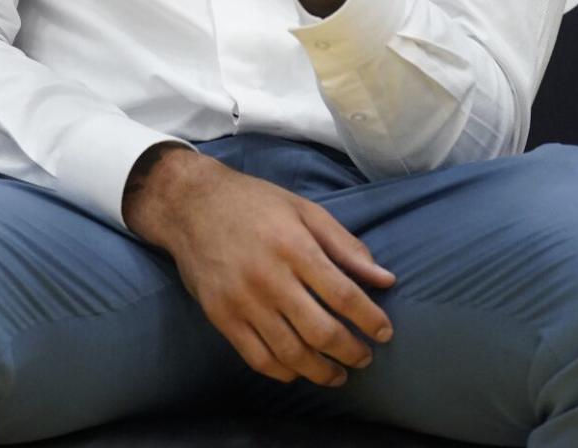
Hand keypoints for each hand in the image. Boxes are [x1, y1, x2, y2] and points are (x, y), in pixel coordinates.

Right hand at [125, 148, 395, 387]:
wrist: (192, 205)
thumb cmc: (255, 203)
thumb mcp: (304, 210)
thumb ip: (346, 245)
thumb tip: (385, 279)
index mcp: (295, 246)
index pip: (343, 295)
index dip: (370, 319)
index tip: (385, 332)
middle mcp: (270, 278)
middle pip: (321, 331)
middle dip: (351, 351)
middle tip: (365, 358)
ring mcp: (243, 301)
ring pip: (291, 353)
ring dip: (321, 371)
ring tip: (339, 373)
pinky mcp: (222, 318)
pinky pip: (258, 358)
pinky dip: (284, 372)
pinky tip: (299, 371)